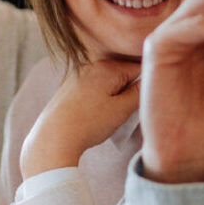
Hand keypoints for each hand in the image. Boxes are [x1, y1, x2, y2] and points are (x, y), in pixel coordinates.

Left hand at [19, 58, 140, 179]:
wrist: (53, 138)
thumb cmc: (88, 124)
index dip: (147, 85)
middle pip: (122, 74)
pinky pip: (93, 88)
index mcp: (107, 67)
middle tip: (128, 112)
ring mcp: (78, 76)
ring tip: (110, 116)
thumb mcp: (121, 110)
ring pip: (108, 82)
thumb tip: (150, 80)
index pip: (139, 68)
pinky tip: (96, 115)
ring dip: (115, 95)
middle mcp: (91, 66)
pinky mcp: (69, 88)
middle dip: (129, 90)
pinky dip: (100, 98)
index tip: (148, 100)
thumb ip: (139, 93)